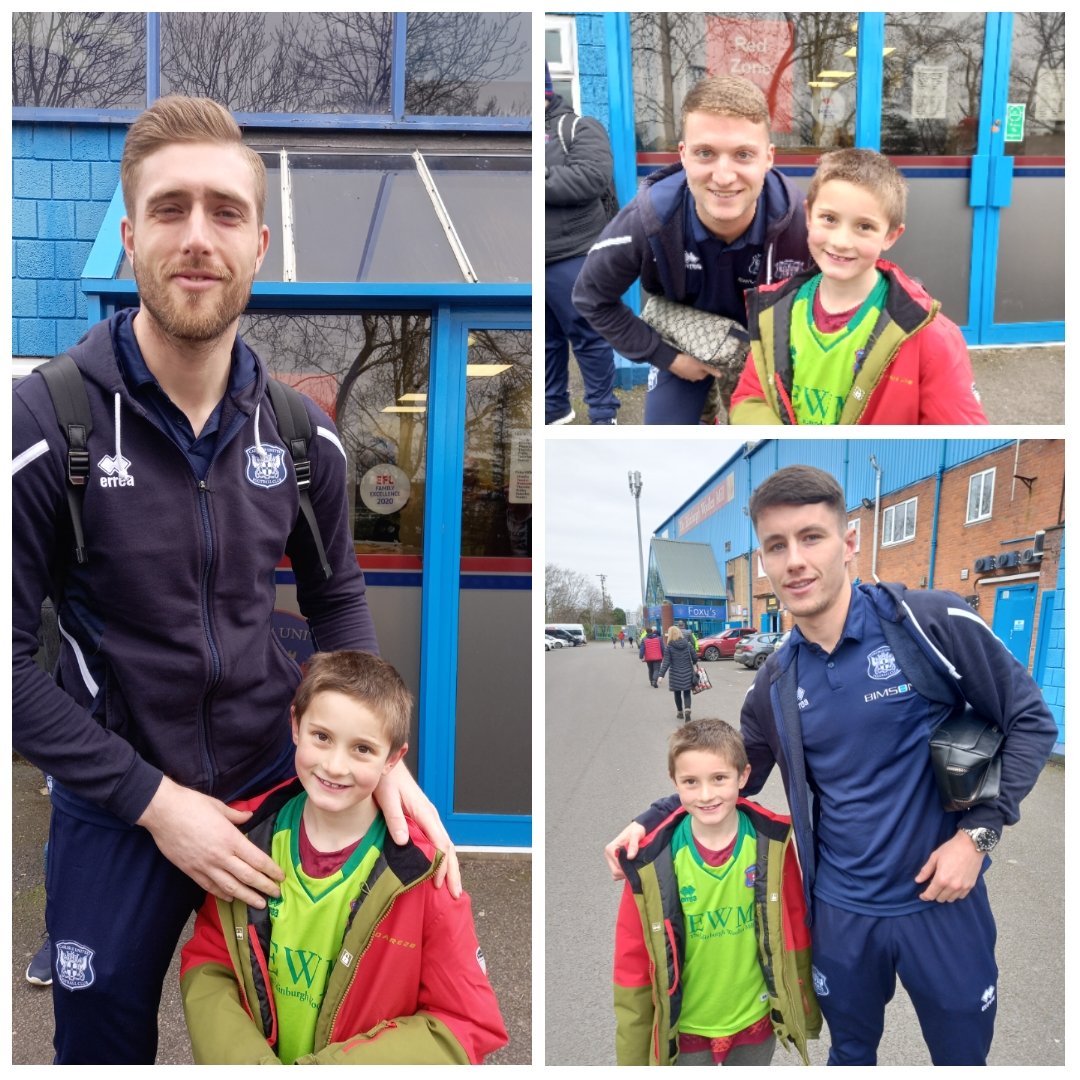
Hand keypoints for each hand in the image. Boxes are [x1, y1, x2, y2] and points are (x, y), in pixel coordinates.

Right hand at [137, 776, 284, 906]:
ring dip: (246, 897)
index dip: (271, 870)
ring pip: (230, 886)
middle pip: (248, 876)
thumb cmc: (192, 805)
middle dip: (264, 887)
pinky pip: (209, 886)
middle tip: (277, 895)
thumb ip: (237, 815)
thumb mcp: (219, 806)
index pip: (257, 860)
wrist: (163, 812)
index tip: (281, 877)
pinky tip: (231, 898)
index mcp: (231, 839)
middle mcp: (220, 856)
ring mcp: (204, 866)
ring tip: (259, 904)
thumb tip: (249, 815)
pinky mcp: (190, 870)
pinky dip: (222, 894)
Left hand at [374, 759, 461, 898]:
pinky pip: (437, 841)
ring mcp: (429, 819)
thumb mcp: (388, 797)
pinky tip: (438, 869)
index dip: (441, 865)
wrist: (389, 765)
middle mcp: (431, 817)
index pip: (440, 843)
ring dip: (449, 867)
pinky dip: (442, 858)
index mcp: (425, 813)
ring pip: (445, 846)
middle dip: (453, 871)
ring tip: (450, 888)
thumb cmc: (388, 779)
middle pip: (448, 848)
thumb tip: (403, 841)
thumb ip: (395, 818)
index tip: (440, 884)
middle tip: (455, 894)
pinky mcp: (424, 820)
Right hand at [604, 821, 646, 879]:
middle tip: (636, 868)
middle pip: (615, 872)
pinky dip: (624, 873)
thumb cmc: (636, 830)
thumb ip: (633, 845)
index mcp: (611, 848)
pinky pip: (617, 872)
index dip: (627, 870)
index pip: (617, 867)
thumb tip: (630, 857)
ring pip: (615, 874)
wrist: (638, 828)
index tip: (636, 869)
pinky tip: (631, 866)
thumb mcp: (636, 835)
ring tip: (634, 866)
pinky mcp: (614, 861)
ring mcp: (611, 858)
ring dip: (625, 873)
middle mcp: (609, 854)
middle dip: (626, 872)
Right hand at [668, 353, 713, 381]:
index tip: (707, 357)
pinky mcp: (680, 372)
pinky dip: (687, 364)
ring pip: (693, 369)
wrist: (672, 360)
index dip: (708, 364)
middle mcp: (694, 378)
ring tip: (692, 357)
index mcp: (700, 376)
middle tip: (700, 356)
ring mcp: (686, 376)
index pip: (708, 371)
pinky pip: (686, 368)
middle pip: (701, 370)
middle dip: (701, 364)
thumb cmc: (688, 361)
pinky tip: (686, 359)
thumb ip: (711, 370)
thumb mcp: (701, 364)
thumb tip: (720, 375)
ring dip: (694, 364)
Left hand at [914, 831, 985, 901]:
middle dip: (934, 894)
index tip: (922, 895)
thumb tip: (917, 880)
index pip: (931, 895)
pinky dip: (955, 894)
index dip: (925, 896)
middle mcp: (952, 886)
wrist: (971, 845)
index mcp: (941, 879)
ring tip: (943, 886)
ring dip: (945, 895)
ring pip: (950, 899)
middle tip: (933, 886)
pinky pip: (960, 897)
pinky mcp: (970, 886)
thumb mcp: (934, 857)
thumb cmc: (951, 849)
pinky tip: (952, 886)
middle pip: (940, 899)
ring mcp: (963, 887)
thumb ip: (925, 871)